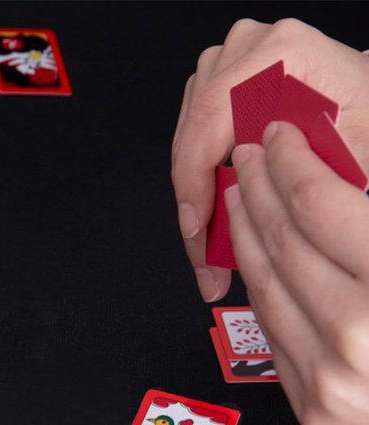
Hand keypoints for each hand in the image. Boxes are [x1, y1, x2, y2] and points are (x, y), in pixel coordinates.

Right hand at [171, 17, 368, 300]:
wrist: (362, 98)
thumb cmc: (363, 115)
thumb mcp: (356, 144)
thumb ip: (312, 170)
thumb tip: (258, 203)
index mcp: (280, 52)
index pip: (212, 114)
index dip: (195, 177)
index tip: (197, 227)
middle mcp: (246, 52)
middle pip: (192, 137)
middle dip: (194, 208)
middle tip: (205, 262)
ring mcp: (224, 67)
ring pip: (185, 149)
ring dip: (194, 204)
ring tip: (209, 251)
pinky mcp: (213, 89)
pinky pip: (190, 148)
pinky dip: (198, 189)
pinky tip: (213, 222)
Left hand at [224, 120, 368, 424]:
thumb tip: (356, 182)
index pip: (321, 205)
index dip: (294, 162)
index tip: (279, 136)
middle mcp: (357, 335)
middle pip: (284, 244)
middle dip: (260, 190)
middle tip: (248, 157)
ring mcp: (329, 384)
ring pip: (266, 292)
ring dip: (247, 238)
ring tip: (243, 201)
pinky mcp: (315, 416)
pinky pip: (276, 340)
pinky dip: (262, 292)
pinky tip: (260, 264)